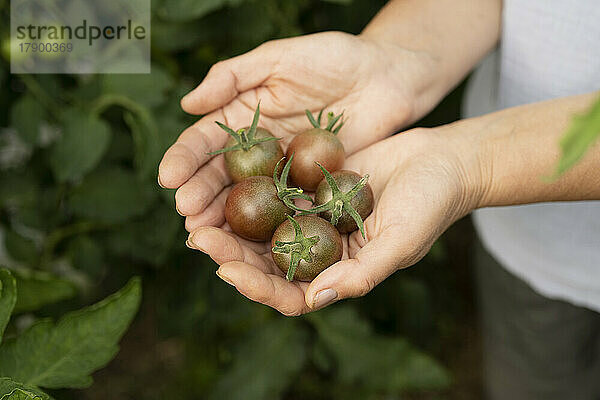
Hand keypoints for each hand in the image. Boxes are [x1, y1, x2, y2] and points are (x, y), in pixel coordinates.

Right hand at [158, 31, 438, 229]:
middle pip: (220, 177)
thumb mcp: (279, 57)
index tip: (168, 179)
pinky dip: (268, 226)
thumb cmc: (333, 57)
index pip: (205, 142)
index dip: (184, 160)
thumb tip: (187, 103)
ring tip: (207, 236)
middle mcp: (257, 149)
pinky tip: (252, 242)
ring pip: (248, 199)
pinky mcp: (311, 187)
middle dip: (200, 197)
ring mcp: (283, 171)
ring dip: (225, 219)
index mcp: (242, 117)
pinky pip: (285, 208)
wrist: (386, 76)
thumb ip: (233, 76)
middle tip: (187, 219)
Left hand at [185, 128, 483, 314]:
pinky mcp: (314, 190)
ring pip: (266, 230)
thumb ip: (363, 273)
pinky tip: (229, 179)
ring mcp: (316, 220)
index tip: (227, 269)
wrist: (444, 160)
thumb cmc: (432, 204)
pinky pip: (277, 194)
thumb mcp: (401, 241)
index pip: (291, 293)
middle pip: (268, 263)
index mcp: (340, 274)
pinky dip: (254, 192)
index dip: (257, 286)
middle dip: (232, 254)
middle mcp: (323, 252)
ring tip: (200, 212)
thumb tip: (318, 298)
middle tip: (199, 236)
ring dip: (234, 225)